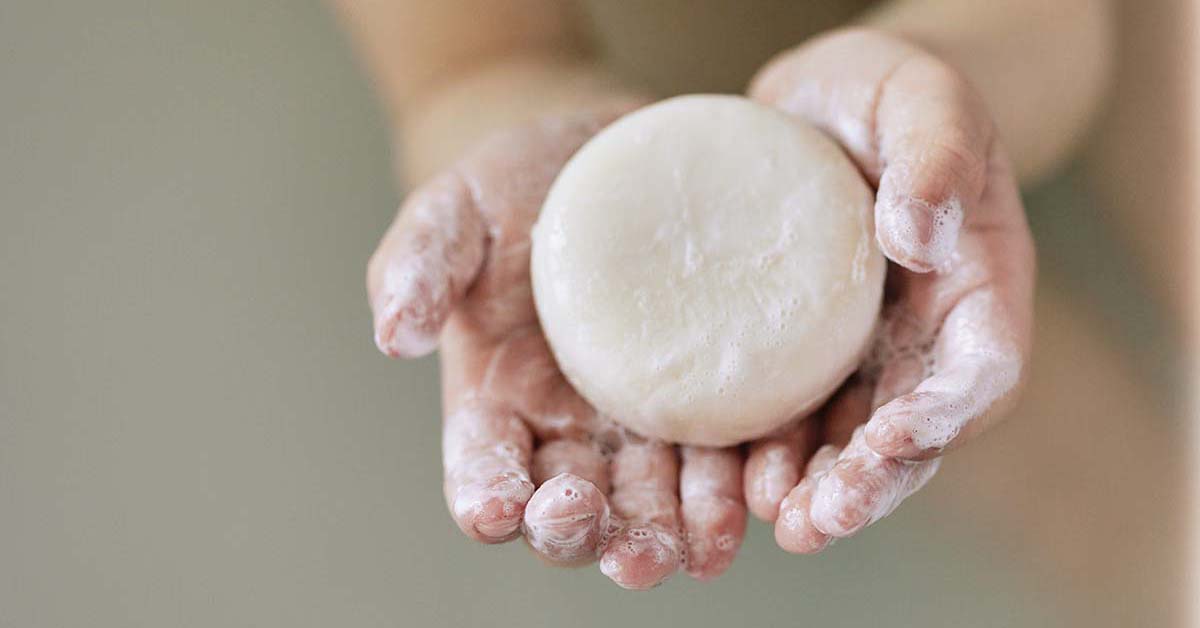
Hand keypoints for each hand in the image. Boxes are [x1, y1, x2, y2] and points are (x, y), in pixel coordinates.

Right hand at [368, 101, 747, 587]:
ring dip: (659, 537)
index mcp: (496, 402)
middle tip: (594, 530)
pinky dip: (728, 500)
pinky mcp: (711, 404)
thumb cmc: (519, 186)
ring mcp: (643, 426)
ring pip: (647, 506)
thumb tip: (393, 335)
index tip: (497, 509)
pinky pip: (720, 465)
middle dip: (580, 532)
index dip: (486, 496)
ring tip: (678, 550)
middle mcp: (568, 431)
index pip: (483, 468)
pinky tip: (744, 511)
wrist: (613, 154)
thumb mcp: (457, 210)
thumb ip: (418, 265)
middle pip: (569, 509)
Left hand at [740, 28, 1034, 551]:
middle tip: (819, 519)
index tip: (896, 439)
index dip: (945, 412)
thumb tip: (922, 237)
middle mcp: (923, 337)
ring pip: (850, 441)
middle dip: (872, 482)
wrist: (818, 104)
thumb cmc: (884, 91)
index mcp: (976, 286)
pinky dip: (767, 453)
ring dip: (819, 489)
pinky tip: (730, 480)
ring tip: (778, 519)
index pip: (980, 367)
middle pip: (914, 432)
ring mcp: (862, 353)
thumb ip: (936, 155)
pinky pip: (789, 413)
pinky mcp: (799, 353)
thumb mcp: (921, 97)